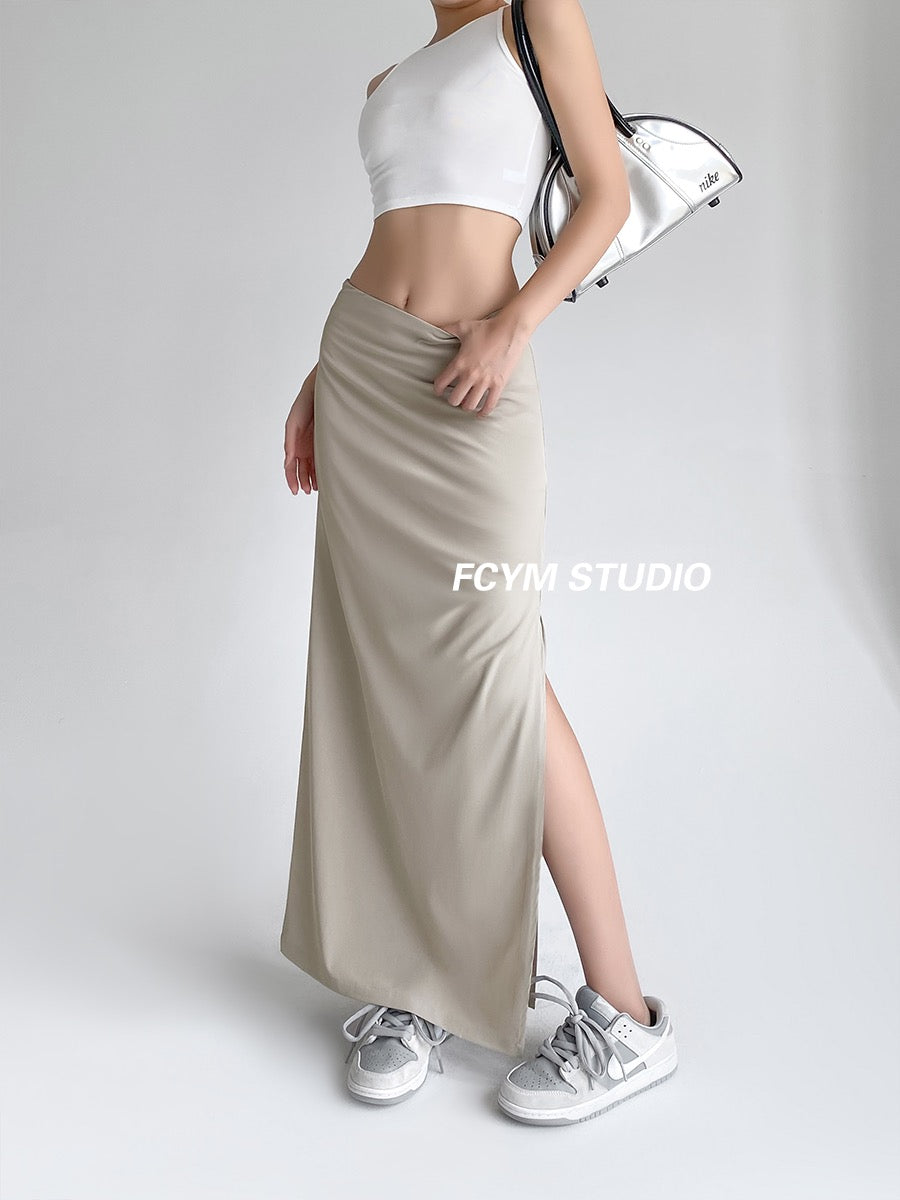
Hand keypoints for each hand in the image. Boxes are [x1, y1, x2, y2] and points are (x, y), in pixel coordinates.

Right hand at [284, 372, 316, 494]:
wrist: (319, 394)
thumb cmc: (303, 406)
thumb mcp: (293, 425)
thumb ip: (290, 444)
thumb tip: (287, 463)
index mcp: (293, 445)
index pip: (290, 467)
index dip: (291, 480)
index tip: (296, 491)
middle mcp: (302, 448)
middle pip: (301, 471)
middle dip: (303, 482)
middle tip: (309, 491)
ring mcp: (314, 447)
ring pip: (312, 468)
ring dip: (313, 479)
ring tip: (318, 488)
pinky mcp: (324, 443)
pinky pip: (322, 460)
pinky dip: (322, 470)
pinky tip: (327, 478)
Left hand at [433, 311, 529, 418]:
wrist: (509, 330)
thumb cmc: (486, 328)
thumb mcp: (462, 326)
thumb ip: (447, 328)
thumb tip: (434, 325)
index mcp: (459, 363)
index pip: (441, 384)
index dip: (438, 389)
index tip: (439, 391)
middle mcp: (470, 375)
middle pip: (455, 399)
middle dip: (453, 400)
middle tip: (455, 398)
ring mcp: (485, 381)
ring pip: (470, 405)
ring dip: (467, 406)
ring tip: (467, 404)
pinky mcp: (498, 384)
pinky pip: (490, 405)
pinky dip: (484, 412)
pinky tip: (480, 414)